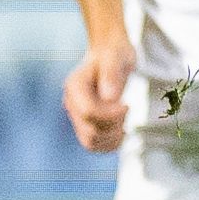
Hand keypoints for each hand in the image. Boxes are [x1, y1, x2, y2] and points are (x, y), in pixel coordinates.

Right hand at [63, 34, 134, 153]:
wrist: (109, 56)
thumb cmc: (114, 55)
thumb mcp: (116, 58)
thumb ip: (111, 74)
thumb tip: (110, 97)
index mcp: (74, 86)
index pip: (88, 112)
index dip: (111, 114)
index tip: (126, 105)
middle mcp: (71, 103)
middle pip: (89, 130)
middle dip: (113, 126)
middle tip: (126, 109)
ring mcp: (77, 115)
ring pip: (89, 142)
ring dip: (111, 138)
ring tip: (123, 123)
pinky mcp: (85, 124)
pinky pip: (93, 145)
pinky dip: (109, 144)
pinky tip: (121, 132)